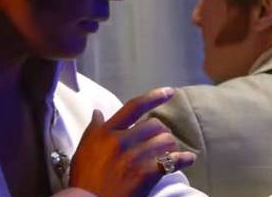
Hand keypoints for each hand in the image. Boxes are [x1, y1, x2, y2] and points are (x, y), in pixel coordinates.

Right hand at [69, 87, 196, 196]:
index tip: (169, 92)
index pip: (134, 107)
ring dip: (171, 146)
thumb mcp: (83, 150)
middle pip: (154, 124)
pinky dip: (184, 159)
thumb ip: (93, 129)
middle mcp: (122, 140)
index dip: (154, 97)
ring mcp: (135, 157)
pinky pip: (173, 160)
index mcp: (107, 132)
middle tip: (161, 141)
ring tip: (170, 152)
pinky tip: (188, 159)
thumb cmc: (85, 179)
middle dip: (160, 132)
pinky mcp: (147, 173)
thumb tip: (97, 111)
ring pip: (166, 140)